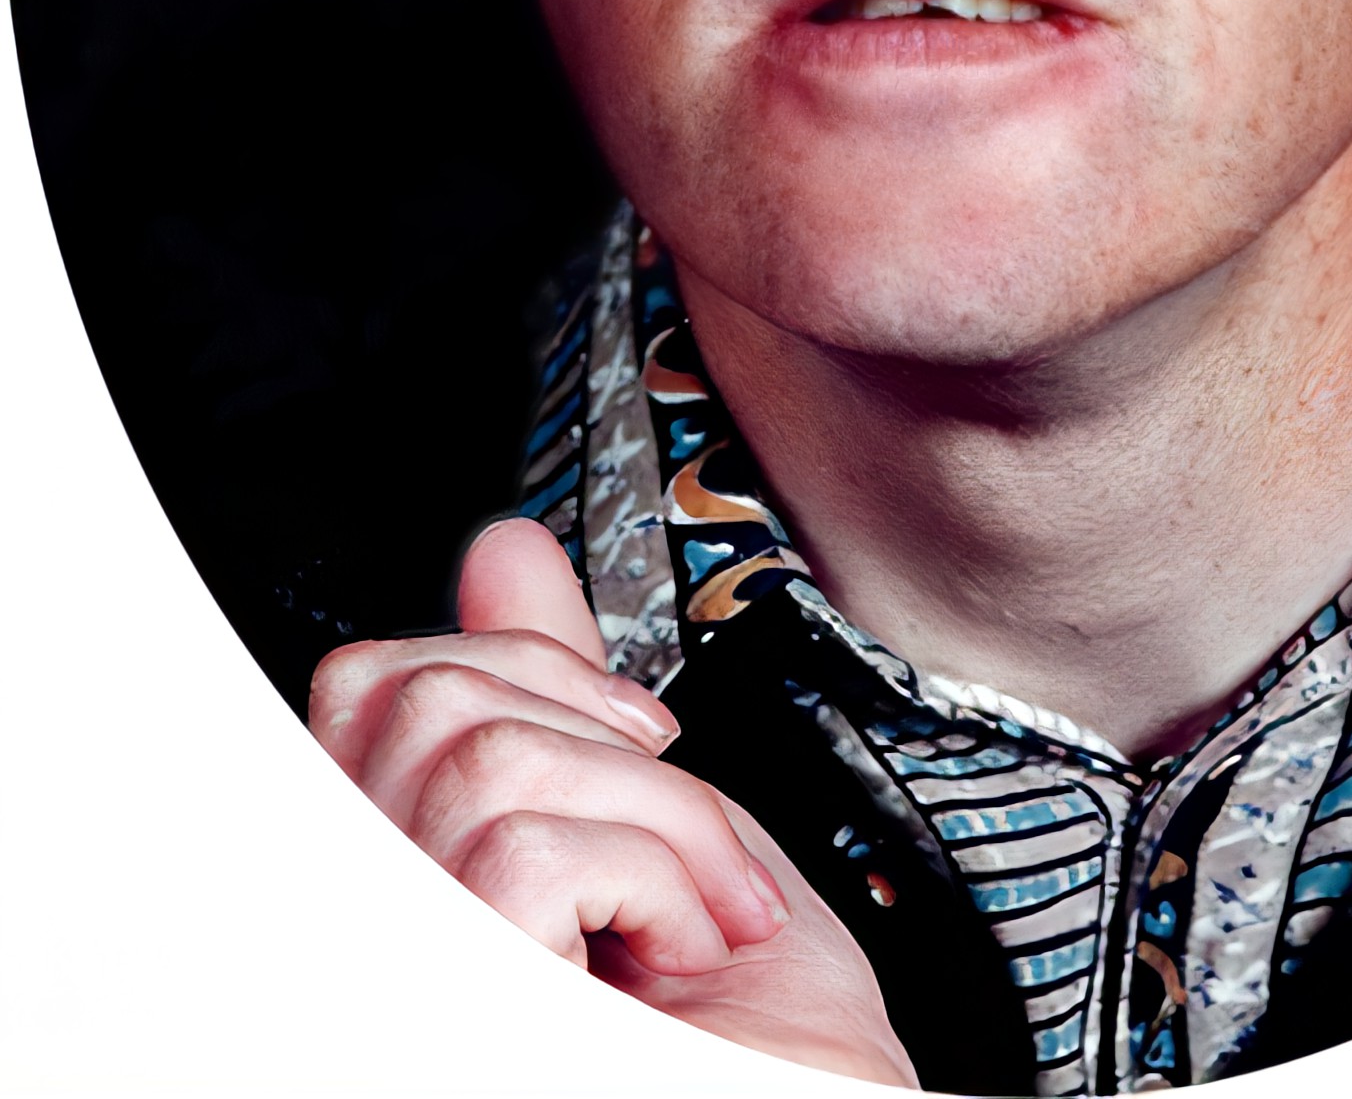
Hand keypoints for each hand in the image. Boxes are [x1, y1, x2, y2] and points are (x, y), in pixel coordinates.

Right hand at [310, 517, 917, 1085]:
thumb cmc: (749, 1039)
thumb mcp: (658, 829)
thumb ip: (563, 701)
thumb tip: (507, 550)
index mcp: (410, 881)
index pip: (365, 690)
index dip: (516, 659)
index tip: (635, 728)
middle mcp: (382, 927)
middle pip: (427, 699)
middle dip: (607, 733)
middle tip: (686, 842)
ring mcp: (409, 963)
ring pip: (489, 759)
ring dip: (659, 816)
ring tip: (702, 913)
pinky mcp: (460, 991)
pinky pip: (529, 849)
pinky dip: (656, 875)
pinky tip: (681, 953)